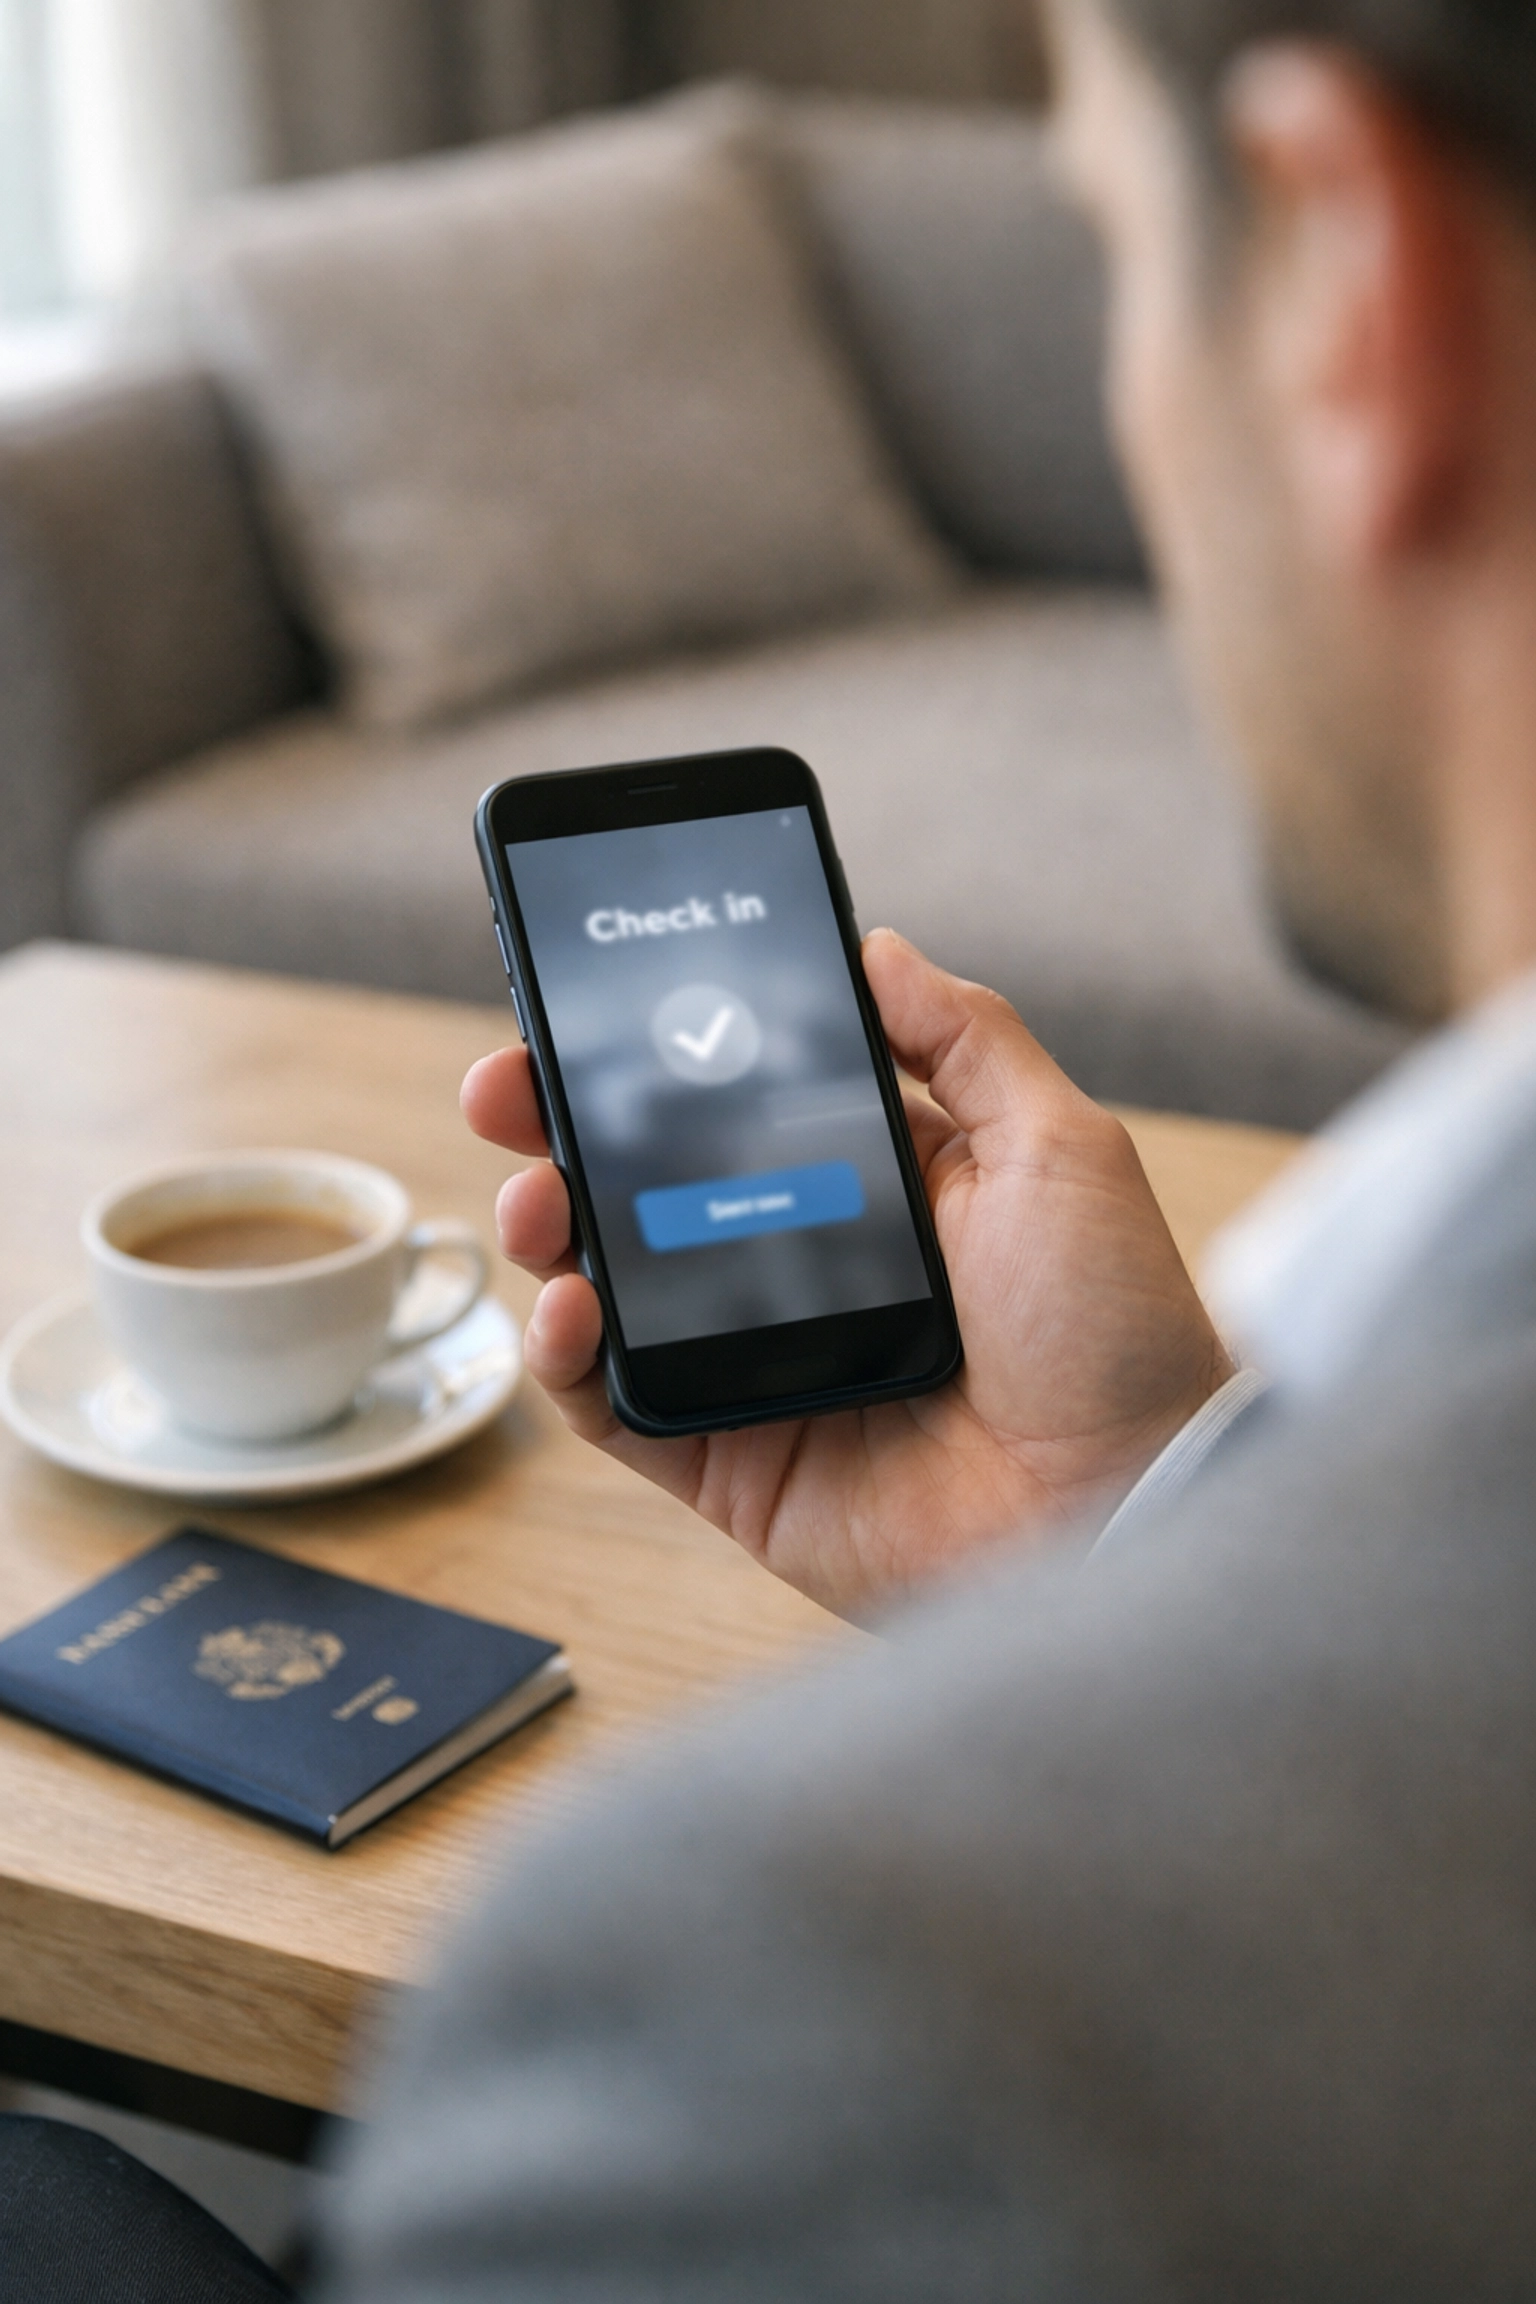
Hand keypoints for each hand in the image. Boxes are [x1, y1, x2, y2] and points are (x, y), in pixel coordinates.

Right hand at [463, 931, 1232, 1620]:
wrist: (1124, 1508)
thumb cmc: (1116, 1334)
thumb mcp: (1060, 1147)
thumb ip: (967, 1038)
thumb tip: (878, 945)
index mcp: (877, 1183)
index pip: (737, 1102)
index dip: (659, 1056)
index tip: (589, 1006)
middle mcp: (805, 1265)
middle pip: (649, 1184)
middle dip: (564, 1126)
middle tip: (507, 1087)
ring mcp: (758, 1363)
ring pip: (612, 1285)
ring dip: (550, 1229)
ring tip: (536, 1197)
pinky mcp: (728, 1460)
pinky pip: (614, 1404)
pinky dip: (564, 1355)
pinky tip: (568, 1305)